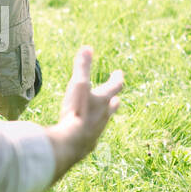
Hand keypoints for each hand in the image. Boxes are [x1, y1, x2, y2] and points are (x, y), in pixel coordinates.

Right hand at [46, 48, 123, 182]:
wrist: (71, 143)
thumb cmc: (76, 112)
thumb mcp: (78, 85)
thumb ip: (83, 67)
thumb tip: (88, 48)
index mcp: (103, 100)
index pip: (115, 86)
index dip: (117, 78)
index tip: (119, 73)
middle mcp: (103, 116)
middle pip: (112, 106)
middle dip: (113, 100)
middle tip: (115, 97)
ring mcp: (96, 131)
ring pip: (103, 121)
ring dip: (102, 116)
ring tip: (100, 114)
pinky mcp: (87, 144)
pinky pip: (91, 135)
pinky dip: (90, 130)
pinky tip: (85, 134)